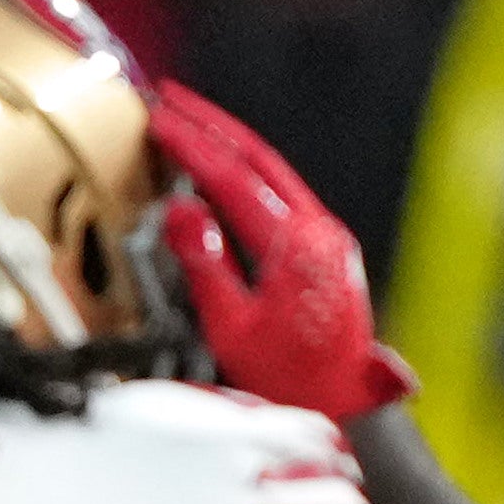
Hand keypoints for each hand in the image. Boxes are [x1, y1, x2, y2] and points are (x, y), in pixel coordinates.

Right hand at [146, 81, 417, 427]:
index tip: (158, 119)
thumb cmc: (288, 379)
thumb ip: (206, 264)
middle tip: (172, 98)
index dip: (192, 145)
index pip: (233, 177)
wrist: (346, 405)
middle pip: (259, 158)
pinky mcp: (327, 249)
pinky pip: (281, 196)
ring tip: (192, 124)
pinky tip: (224, 172)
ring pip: (274, 172)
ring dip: (230, 144)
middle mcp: (319, 229)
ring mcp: (328, 236)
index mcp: (295, 244)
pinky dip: (247, 174)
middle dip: (212, 124)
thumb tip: (182, 209)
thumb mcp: (230, 328)